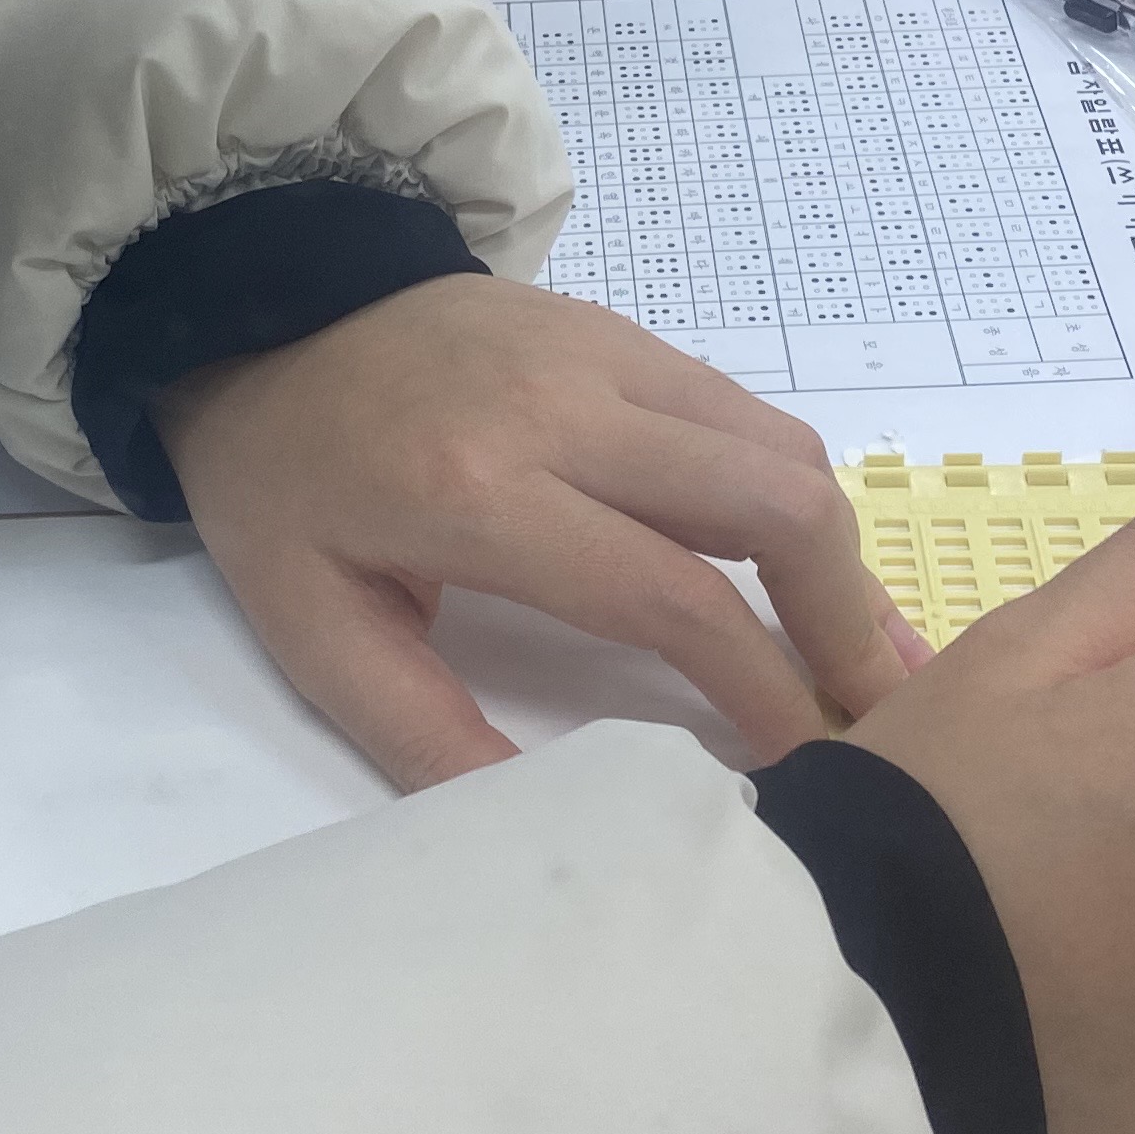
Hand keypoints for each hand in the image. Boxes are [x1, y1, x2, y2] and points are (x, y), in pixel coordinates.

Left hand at [156, 276, 919, 786]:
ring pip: (781, 446)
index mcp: (480, 494)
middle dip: (846, 619)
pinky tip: (804, 569)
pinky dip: (793, 495)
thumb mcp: (314, 630)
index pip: (671, 594)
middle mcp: (565, 407)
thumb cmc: (282, 487)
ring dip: (836, 556)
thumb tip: (550, 821)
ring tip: (863, 655)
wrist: (258, 312)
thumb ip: (426, 732)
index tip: (804, 765)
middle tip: (876, 714)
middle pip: (773, 500)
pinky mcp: (623, 333)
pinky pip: (744, 412)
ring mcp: (606, 353)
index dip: (759, 688)